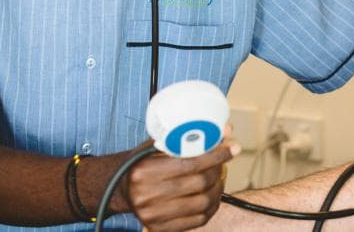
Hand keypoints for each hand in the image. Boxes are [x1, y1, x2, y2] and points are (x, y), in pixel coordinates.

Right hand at [124, 137, 238, 231]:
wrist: (121, 188)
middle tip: (223, 162)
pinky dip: (210, 207)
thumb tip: (225, 130)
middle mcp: (147, 195)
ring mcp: (153, 215)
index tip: (232, 148)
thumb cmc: (143, 161)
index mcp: (144, 171)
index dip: (216, 155)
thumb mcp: (156, 144)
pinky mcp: (159, 228)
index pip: (190, 163)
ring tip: (219, 178)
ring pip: (202, 203)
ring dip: (217, 188)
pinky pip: (197, 220)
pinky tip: (211, 195)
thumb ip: (187, 137)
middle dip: (218, 170)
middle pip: (199, 183)